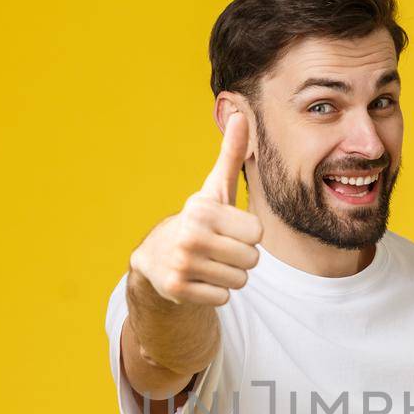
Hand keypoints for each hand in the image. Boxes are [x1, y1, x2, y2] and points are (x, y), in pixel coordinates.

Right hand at [129, 110, 262, 305]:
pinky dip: (215, 292)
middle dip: (241, 258)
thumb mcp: (215, 189)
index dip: (248, 234)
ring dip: (229, 276)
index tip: (228, 229)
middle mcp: (190, 235)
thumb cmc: (199, 221)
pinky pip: (223, 297)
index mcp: (203, 210)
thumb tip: (239, 115)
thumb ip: (230, 155)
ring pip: (240, 281)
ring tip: (209, 263)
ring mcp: (182, 263)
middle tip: (219, 250)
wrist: (155, 258)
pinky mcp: (177, 289)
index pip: (257, 234)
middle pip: (252, 259)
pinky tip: (199, 279)